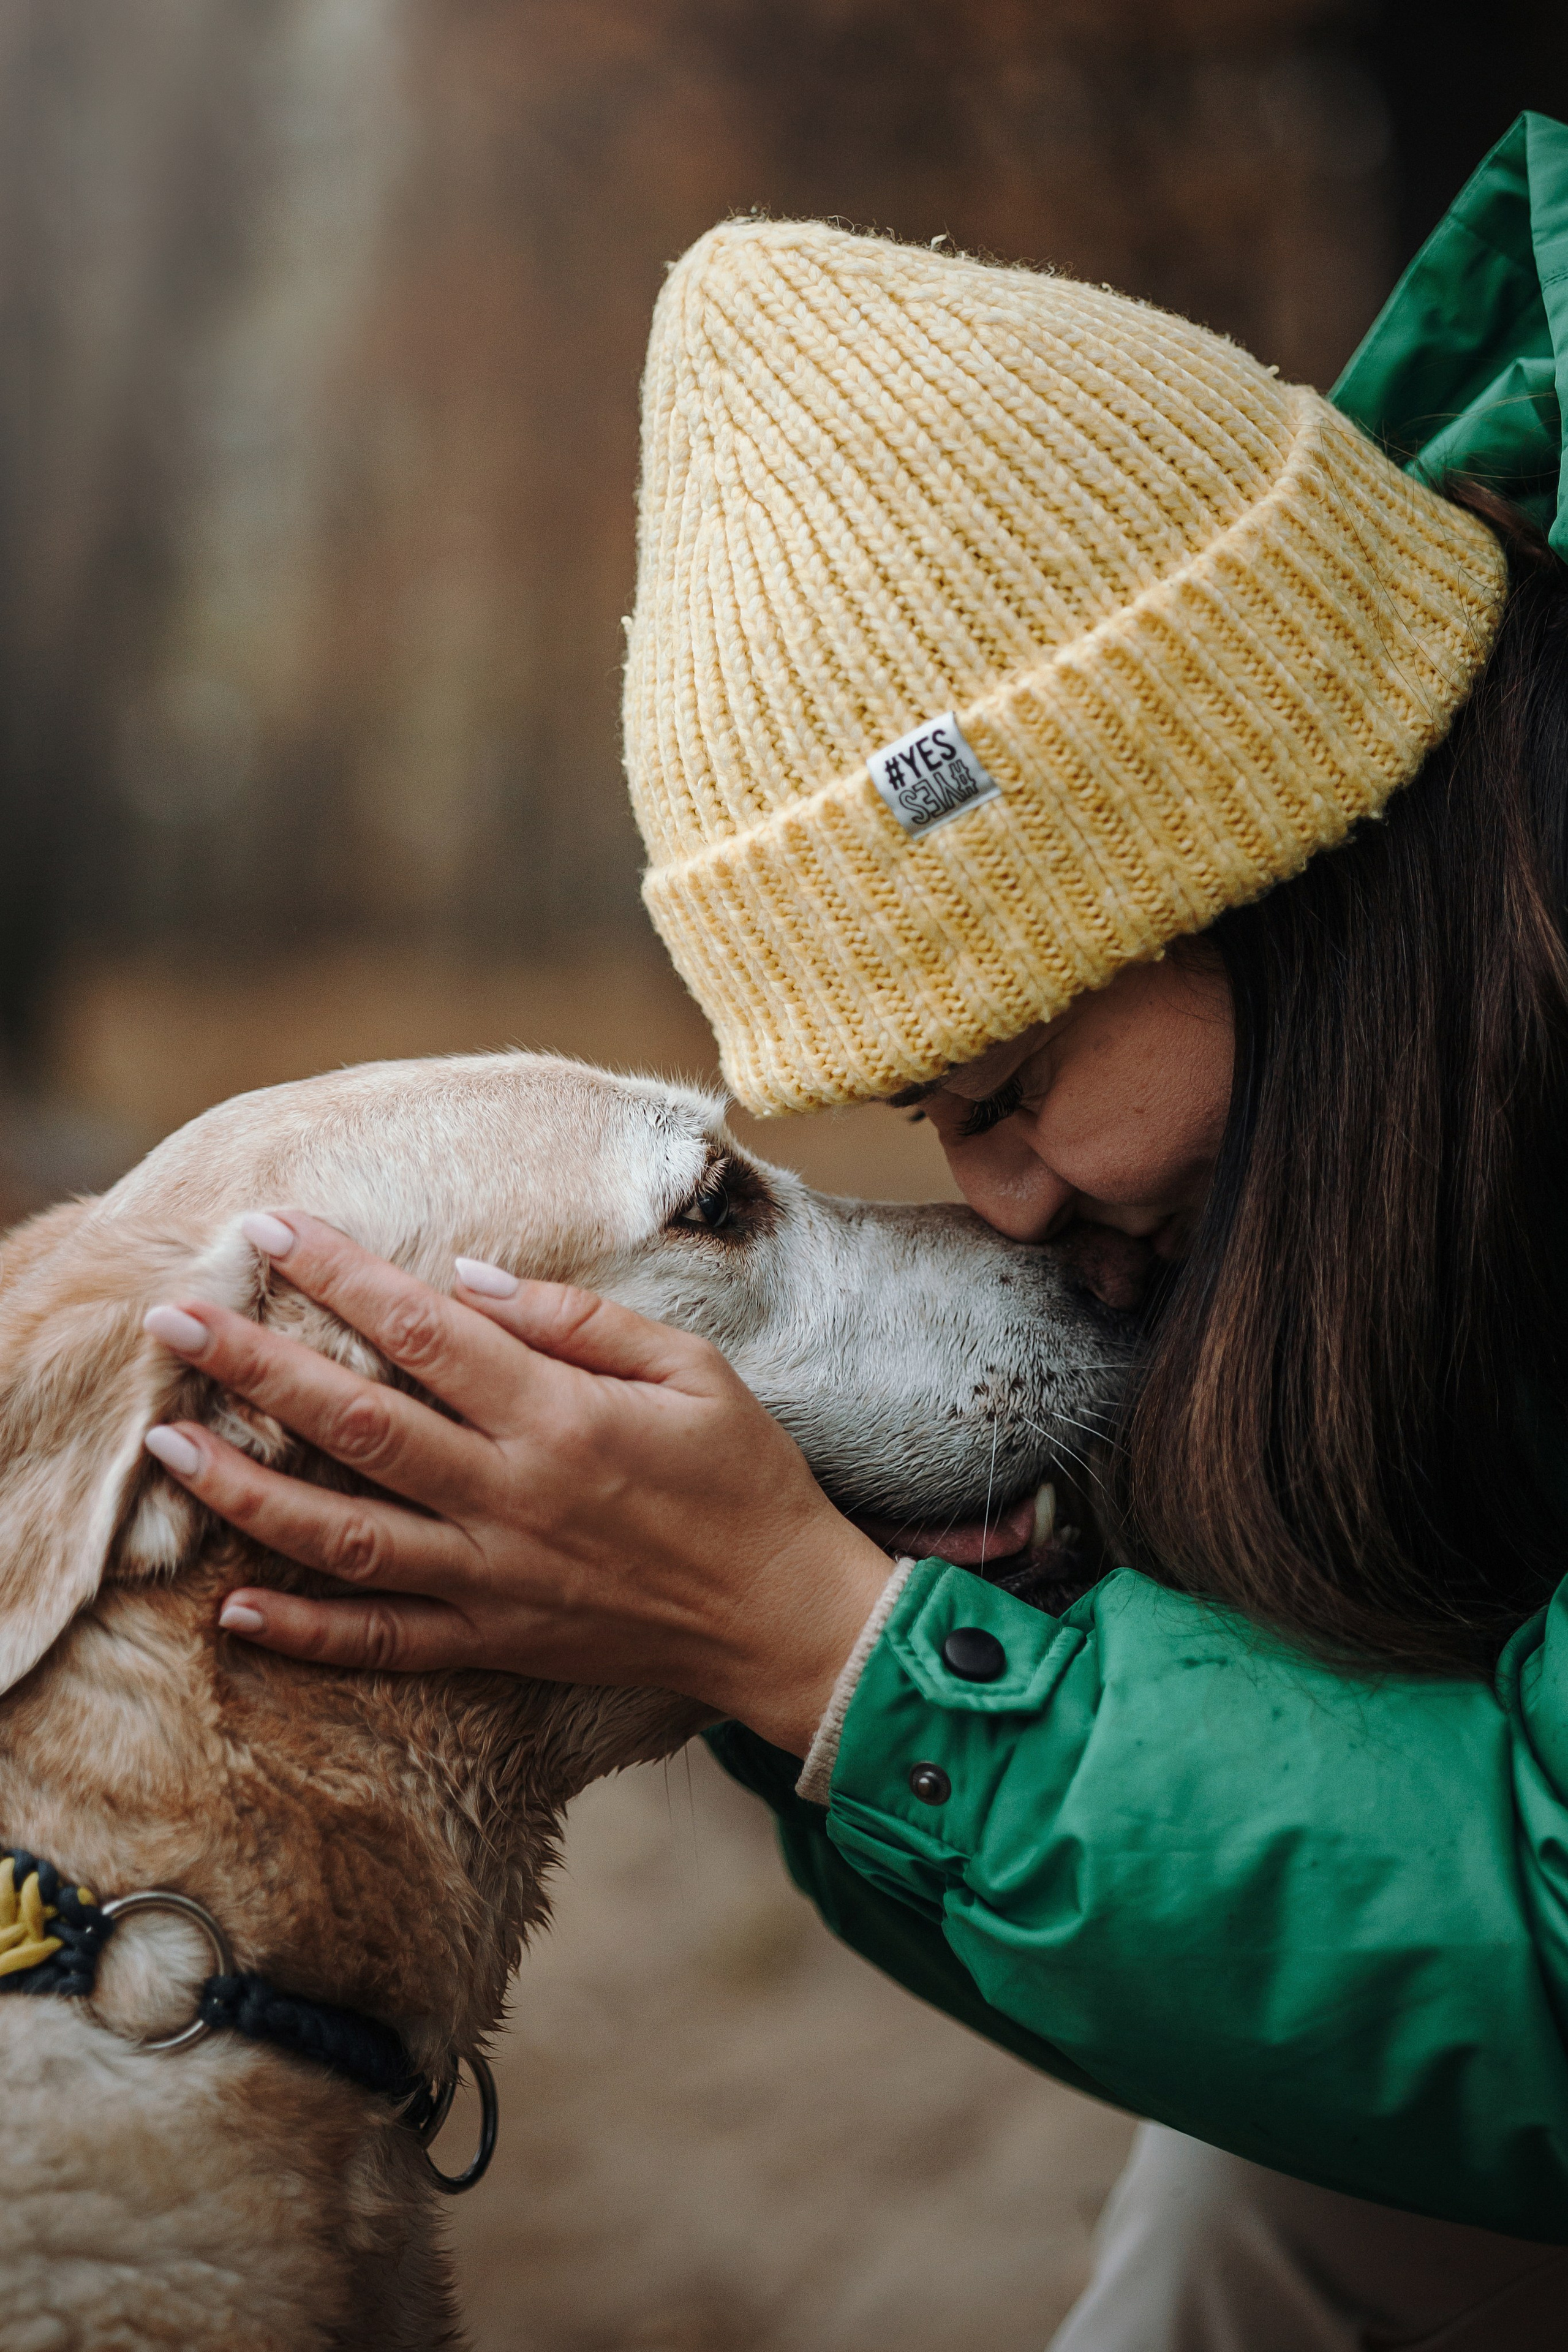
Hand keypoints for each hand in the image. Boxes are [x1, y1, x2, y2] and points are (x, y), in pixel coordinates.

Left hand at [140, 1213, 890, 1754]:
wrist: (785, 1619)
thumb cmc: (747, 1480)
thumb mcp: (694, 1370)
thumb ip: (581, 1322)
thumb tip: (470, 1279)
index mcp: (560, 1419)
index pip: (423, 1332)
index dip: (341, 1275)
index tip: (272, 1229)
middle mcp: (509, 1498)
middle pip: (356, 1423)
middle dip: (255, 1364)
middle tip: (174, 1316)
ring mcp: (492, 1580)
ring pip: (342, 1537)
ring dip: (247, 1491)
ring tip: (169, 1445)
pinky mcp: (494, 1643)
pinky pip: (383, 1642)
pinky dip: (305, 1631)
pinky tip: (235, 1608)